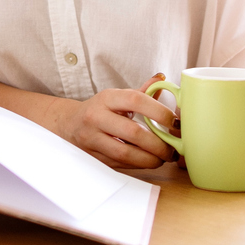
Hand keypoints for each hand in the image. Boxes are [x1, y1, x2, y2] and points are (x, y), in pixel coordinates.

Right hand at [49, 75, 182, 170]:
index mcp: (106, 98)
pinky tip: (148, 161)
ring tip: (163, 158)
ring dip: (150, 159)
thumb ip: (142, 91)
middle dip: (159, 144)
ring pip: (126, 153)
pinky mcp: (93, 157)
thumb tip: (162, 79)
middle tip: (172, 149)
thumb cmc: (100, 109)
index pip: (136, 100)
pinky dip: (138, 165)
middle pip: (133, 132)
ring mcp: (92, 139)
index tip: (175, 122)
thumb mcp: (117, 97)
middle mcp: (97, 117)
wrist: (69, 124)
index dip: (159, 111)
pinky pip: (120, 164)